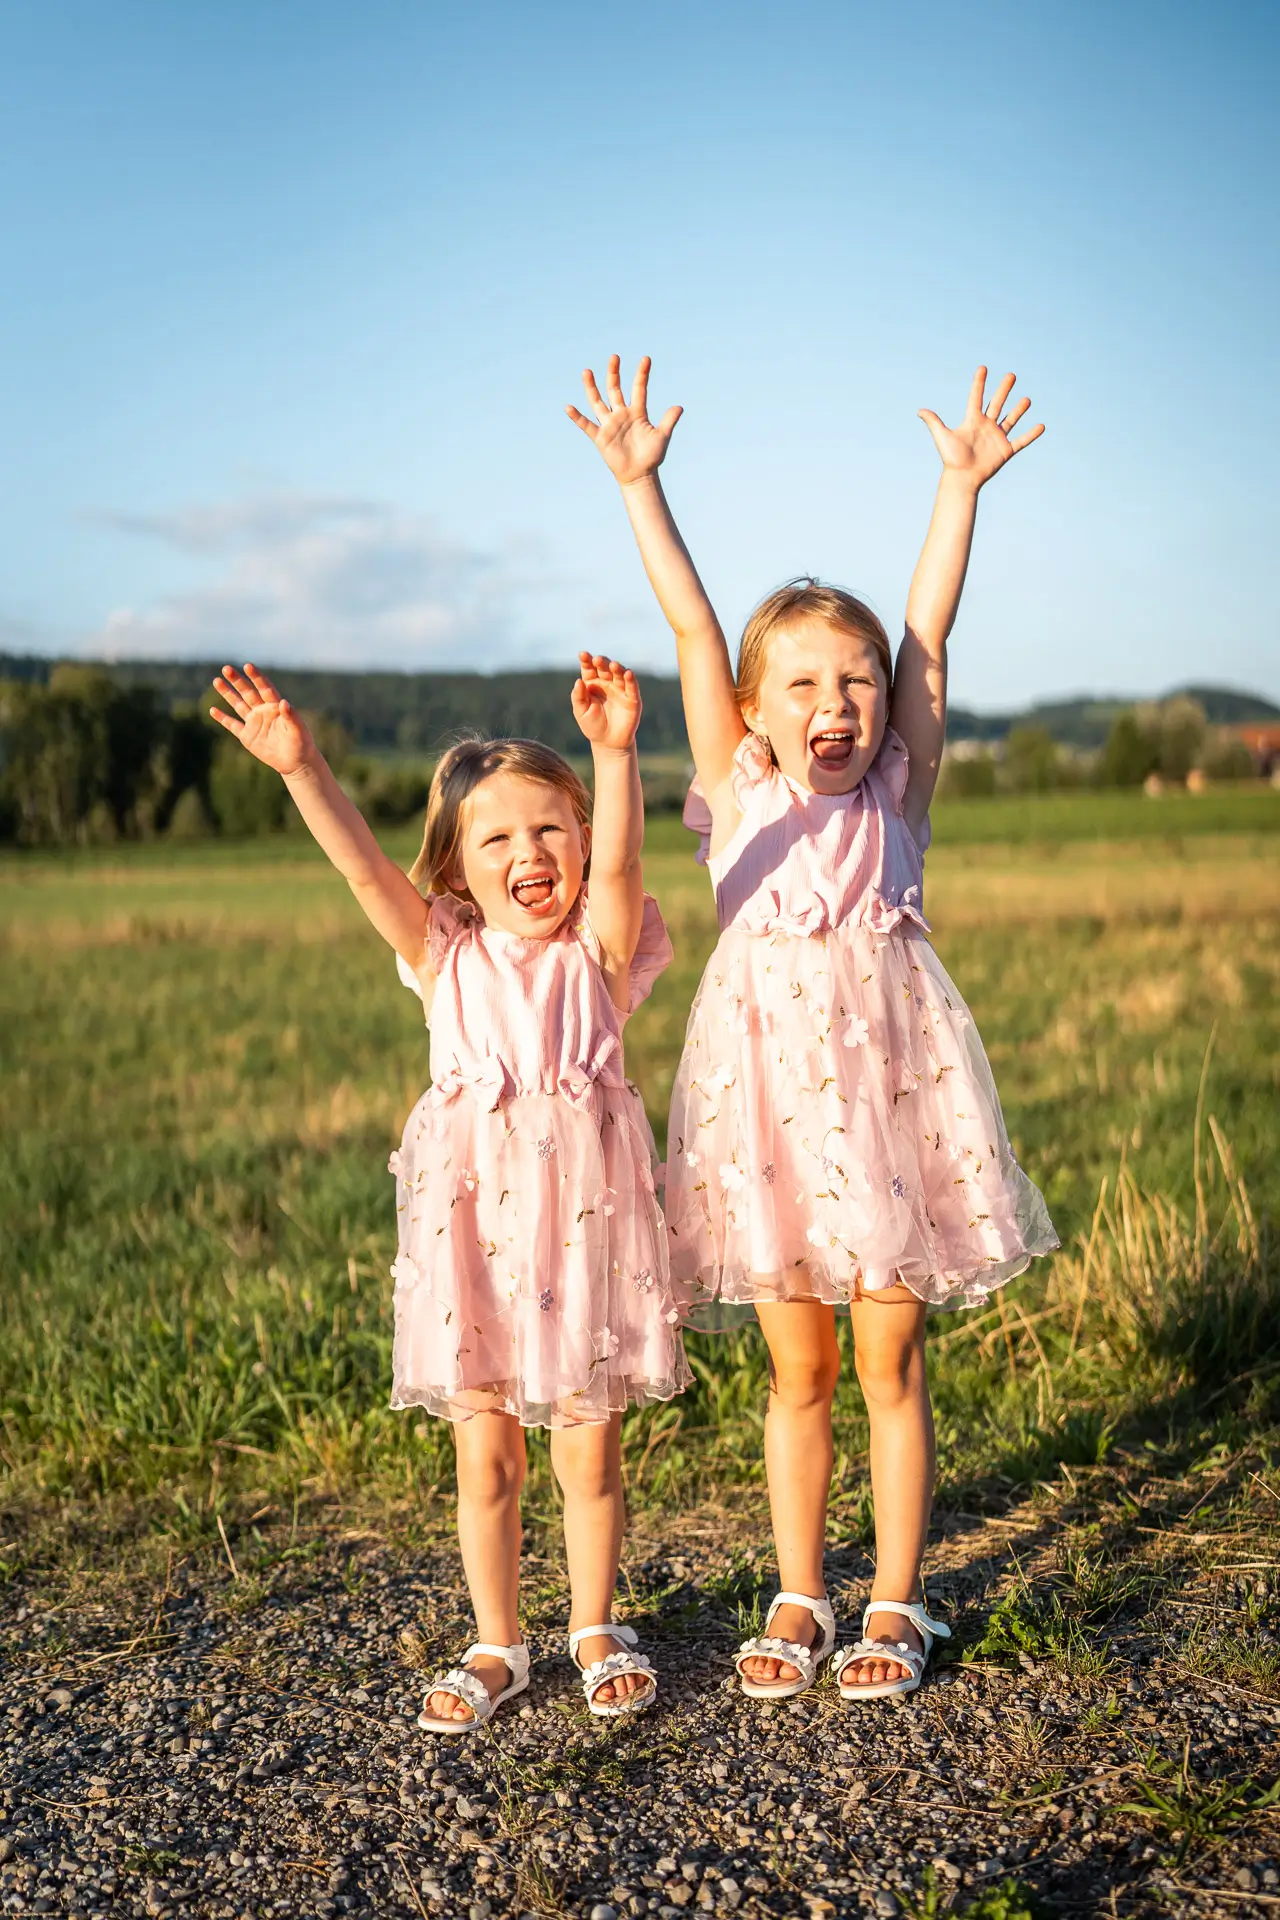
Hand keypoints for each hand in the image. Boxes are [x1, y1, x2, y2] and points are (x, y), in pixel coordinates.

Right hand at [210, 664, 316, 775]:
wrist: (295, 762)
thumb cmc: (301, 744)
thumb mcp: (298, 730)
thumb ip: (291, 716)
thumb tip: (284, 702)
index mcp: (275, 707)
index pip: (264, 688)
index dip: (256, 677)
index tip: (248, 666)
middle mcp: (263, 711)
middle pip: (248, 693)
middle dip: (237, 681)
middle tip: (226, 668)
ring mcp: (254, 723)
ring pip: (238, 705)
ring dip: (228, 693)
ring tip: (217, 681)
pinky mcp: (247, 736)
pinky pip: (232, 725)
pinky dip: (223, 718)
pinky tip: (212, 710)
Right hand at [566, 355, 682, 485]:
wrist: (639, 475)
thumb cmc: (652, 457)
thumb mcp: (662, 436)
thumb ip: (669, 421)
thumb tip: (679, 407)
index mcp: (637, 412)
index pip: (639, 388)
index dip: (642, 374)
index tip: (646, 359)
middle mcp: (621, 415)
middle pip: (615, 389)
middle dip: (614, 374)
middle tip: (614, 357)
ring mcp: (609, 425)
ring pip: (598, 402)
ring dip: (592, 387)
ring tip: (587, 372)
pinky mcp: (600, 438)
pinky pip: (586, 426)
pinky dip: (577, 417)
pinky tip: (568, 408)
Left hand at [571, 654, 642, 751]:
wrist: (608, 743)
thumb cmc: (593, 726)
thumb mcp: (581, 712)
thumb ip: (578, 697)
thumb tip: (578, 681)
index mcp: (593, 684)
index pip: (590, 669)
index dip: (587, 661)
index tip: (582, 655)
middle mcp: (607, 683)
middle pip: (605, 668)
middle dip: (601, 662)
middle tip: (596, 660)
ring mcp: (620, 690)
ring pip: (619, 674)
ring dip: (617, 668)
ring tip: (613, 665)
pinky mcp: (632, 698)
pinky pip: (632, 686)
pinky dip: (631, 679)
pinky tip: (628, 673)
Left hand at [918, 367, 1043, 491]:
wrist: (962, 478)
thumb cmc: (951, 459)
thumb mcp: (942, 437)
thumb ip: (934, 422)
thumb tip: (919, 411)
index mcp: (972, 420)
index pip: (976, 397)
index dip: (979, 383)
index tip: (983, 367)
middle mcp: (986, 426)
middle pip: (996, 403)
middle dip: (1003, 389)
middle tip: (1011, 375)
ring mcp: (997, 438)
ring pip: (1010, 419)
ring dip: (1019, 409)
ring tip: (1027, 399)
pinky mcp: (1006, 450)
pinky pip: (1021, 441)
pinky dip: (1031, 435)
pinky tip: (1041, 426)